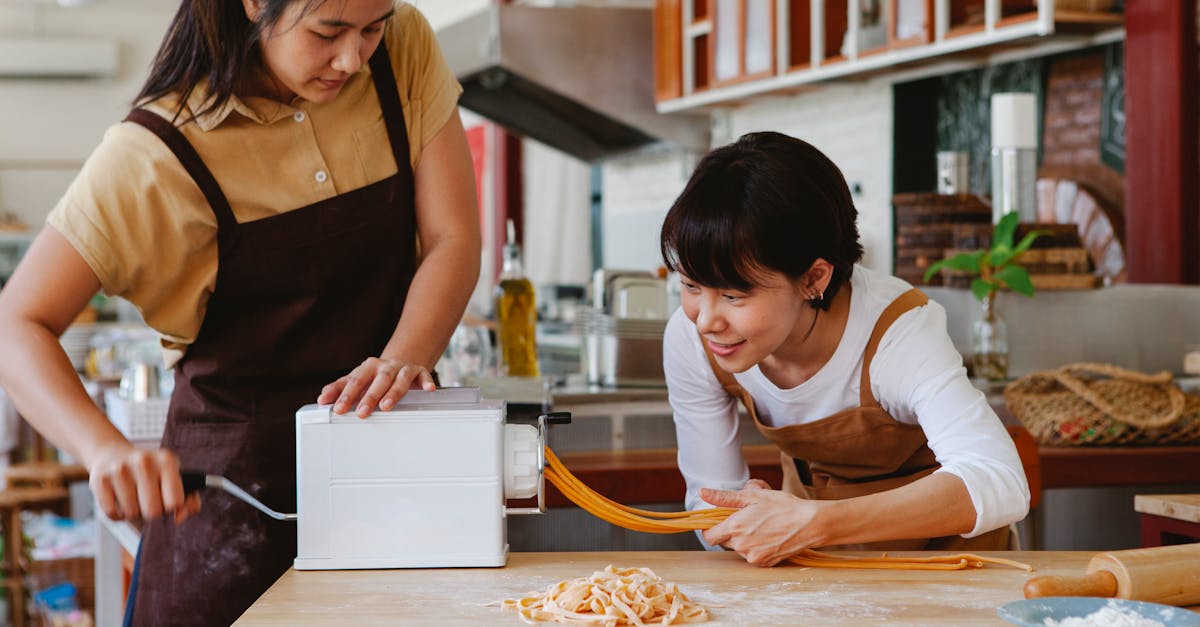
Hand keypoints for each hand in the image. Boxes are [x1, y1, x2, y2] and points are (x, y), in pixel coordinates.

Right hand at [88, 443, 200, 523]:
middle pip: (153, 511)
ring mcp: (120, 470)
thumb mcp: (172, 477)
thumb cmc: (149, 471)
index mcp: (167, 461)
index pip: (175, 501)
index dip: (172, 510)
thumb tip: (180, 518)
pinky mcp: (100, 480)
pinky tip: (119, 500)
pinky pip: (112, 513)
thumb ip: (188, 499)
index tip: (168, 505)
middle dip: (152, 513)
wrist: (112, 454)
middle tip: (148, 502)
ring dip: (134, 513)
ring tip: (134, 499)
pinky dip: (117, 514)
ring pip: (132, 514)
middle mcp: (144, 462)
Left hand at [318, 356, 435, 417]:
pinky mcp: (420, 372)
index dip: (346, 395)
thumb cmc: (375, 375)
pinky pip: (424, 376)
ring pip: (399, 379)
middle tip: (361, 412)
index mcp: (368, 367)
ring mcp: (403, 369)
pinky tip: (428, 390)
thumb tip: (322, 399)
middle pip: (378, 380)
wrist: (401, 361)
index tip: (338, 409)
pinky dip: (426, 382)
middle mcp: (386, 367)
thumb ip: (339, 388)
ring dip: (393, 392)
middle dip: (369, 396)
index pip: (355, 381)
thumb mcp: (357, 379)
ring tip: (386, 406)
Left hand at [700, 486, 823, 566]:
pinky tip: (769, 536)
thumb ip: (724, 497)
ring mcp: (753, 556)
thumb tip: (702, 493)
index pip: (708, 536)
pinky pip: (752, 556)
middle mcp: (741, 545)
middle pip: (725, 541)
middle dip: (732, 531)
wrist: (809, 523)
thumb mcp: (752, 496)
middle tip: (748, 518)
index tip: (719, 521)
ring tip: (763, 526)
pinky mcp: (764, 563)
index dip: (711, 528)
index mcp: (735, 527)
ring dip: (745, 539)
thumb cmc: (783, 506)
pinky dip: (757, 547)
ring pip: (739, 549)